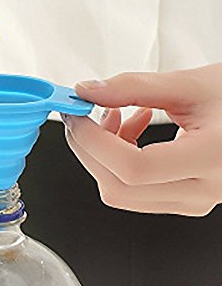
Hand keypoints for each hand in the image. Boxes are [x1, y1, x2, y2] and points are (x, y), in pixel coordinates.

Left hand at [63, 63, 221, 215]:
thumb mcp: (191, 84)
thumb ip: (133, 86)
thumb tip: (88, 91)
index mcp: (212, 159)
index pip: (133, 168)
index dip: (93, 141)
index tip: (76, 113)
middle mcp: (204, 191)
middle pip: (119, 187)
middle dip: (88, 148)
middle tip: (81, 114)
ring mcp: (195, 200)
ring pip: (123, 192)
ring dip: (104, 153)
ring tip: (116, 113)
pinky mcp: (186, 198)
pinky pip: (136, 189)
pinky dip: (120, 159)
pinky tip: (131, 127)